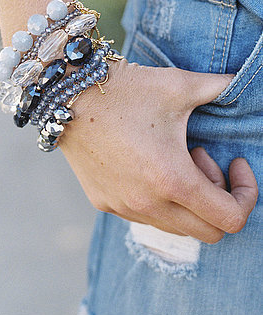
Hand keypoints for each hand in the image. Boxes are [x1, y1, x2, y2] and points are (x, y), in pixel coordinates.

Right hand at [59, 60, 257, 242]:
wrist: (68, 94)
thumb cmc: (126, 90)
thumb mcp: (179, 85)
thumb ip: (221, 86)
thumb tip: (242, 81)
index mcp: (173, 179)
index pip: (231, 219)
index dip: (247, 194)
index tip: (235, 162)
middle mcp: (148, 203)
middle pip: (209, 232)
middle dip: (218, 199)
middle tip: (201, 157)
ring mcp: (124, 207)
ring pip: (176, 227)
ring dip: (187, 200)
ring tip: (172, 158)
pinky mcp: (104, 203)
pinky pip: (145, 216)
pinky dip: (159, 200)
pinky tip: (147, 164)